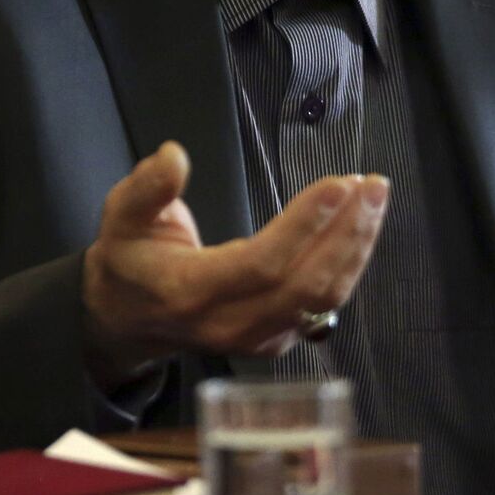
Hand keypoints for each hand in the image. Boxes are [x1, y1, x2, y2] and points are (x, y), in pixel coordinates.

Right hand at [80, 141, 388, 388]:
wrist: (128, 319)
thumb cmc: (130, 261)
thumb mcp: (120, 218)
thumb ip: (145, 188)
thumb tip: (174, 156)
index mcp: (189, 293)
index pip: (260, 265)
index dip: (304, 226)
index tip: (338, 185)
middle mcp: (229, 324)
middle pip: (305, 285)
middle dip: (347, 233)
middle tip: (372, 185)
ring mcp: (257, 338)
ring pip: (322, 299)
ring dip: (356, 246)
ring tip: (374, 198)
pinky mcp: (276, 338)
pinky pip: (324, 304)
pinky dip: (349, 264)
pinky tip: (361, 226)